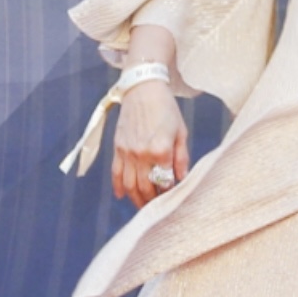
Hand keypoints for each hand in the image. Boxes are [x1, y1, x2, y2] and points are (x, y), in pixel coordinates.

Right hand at [110, 78, 188, 206]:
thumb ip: (181, 157)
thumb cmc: (166, 108)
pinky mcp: (118, 148)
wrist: (143, 88)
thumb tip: (181, 179)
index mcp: (161, 150)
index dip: (168, 193)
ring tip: (143, 207)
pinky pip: (115, 173)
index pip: (165, 182)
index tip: (172, 198)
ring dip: (136, 199)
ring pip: (130, 185)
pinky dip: (118, 187)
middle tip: (158, 208)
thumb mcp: (181, 131)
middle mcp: (143, 154)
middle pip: (146, 188)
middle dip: (152, 201)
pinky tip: (122, 196)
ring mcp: (128, 152)